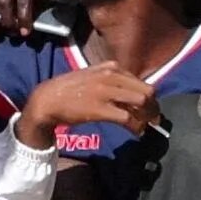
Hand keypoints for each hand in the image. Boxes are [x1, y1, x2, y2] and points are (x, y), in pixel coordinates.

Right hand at [17, 62, 158, 148]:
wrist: (47, 99)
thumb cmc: (69, 90)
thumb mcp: (93, 77)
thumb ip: (112, 80)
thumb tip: (132, 95)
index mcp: (110, 67)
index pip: (140, 81)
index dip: (149, 97)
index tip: (149, 109)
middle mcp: (111, 75)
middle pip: (147, 91)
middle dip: (153, 107)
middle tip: (153, 119)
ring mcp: (106, 91)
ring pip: (141, 102)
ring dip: (147, 117)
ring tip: (144, 126)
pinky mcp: (100, 109)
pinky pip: (128, 118)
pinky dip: (136, 127)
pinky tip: (136, 132)